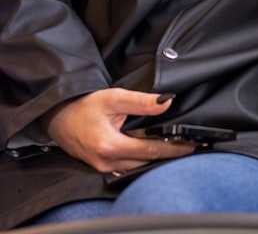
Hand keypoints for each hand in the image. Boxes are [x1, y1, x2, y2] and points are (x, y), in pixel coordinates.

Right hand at [43, 89, 193, 173]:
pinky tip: (155, 149)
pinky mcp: (102, 165)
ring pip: (138, 165)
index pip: (151, 150)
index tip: (191, 145)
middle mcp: (107, 161)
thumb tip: (166, 103)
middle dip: (169, 153)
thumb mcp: (114, 98)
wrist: (59, 116)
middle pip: (146, 161)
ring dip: (157, 157)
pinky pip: (128, 165)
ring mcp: (103, 166)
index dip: (174, 148)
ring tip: (178, 146)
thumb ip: (142, 101)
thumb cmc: (84, 106)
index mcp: (110, 146)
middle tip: (191, 145)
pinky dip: (143, 158)